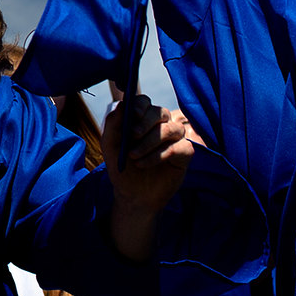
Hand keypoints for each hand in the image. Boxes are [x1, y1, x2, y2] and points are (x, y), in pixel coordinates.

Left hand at [104, 94, 200, 213]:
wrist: (132, 194)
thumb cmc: (122, 167)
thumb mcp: (110, 145)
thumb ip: (113, 124)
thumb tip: (121, 104)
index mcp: (142, 119)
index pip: (145, 102)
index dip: (140, 105)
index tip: (132, 114)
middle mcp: (161, 125)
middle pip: (160, 112)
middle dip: (145, 123)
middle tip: (132, 135)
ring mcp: (175, 138)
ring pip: (170, 129)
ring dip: (150, 142)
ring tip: (134, 156)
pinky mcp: (185, 153)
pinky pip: (179, 147)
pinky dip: (159, 155)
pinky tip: (144, 164)